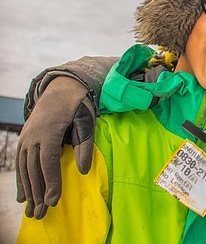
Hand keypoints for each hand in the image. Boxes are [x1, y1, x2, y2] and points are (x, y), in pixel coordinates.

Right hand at [16, 76, 95, 218]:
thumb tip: (83, 171)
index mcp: (49, 131)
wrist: (60, 89)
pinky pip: (21, 164)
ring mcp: (26, 138)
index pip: (48, 162)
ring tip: (32, 210)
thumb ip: (85, 146)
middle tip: (41, 214)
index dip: (50, 183)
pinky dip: (22, 181)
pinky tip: (23, 196)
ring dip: (28, 191)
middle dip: (37, 193)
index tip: (54, 201)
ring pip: (24, 169)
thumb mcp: (87, 122)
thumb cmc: (78, 106)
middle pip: (34, 169)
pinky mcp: (24, 140)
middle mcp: (33, 136)